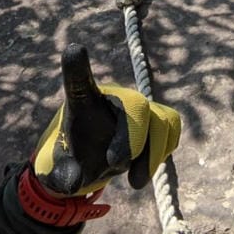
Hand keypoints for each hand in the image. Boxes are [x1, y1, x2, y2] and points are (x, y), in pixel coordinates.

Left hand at [33, 44, 180, 197]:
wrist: (89, 161)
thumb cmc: (72, 160)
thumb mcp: (62, 172)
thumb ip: (64, 177)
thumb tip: (74, 182)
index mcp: (82, 103)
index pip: (78, 79)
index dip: (77, 66)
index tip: (75, 50)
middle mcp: (113, 96)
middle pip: (137, 104)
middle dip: (133, 140)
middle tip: (115, 165)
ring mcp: (136, 105)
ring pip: (161, 119)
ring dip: (153, 154)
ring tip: (135, 182)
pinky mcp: (155, 117)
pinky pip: (171, 126)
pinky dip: (163, 150)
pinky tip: (146, 167)